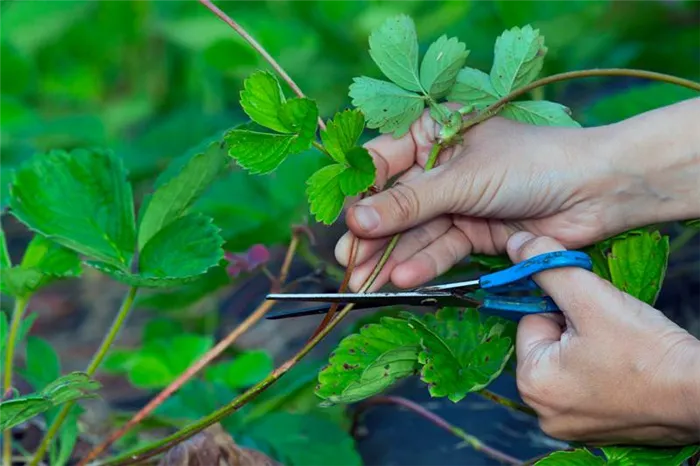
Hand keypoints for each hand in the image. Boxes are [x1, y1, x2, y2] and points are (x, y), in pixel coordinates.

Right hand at [335, 110, 633, 290]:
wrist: (596, 191)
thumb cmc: (529, 163)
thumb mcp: (462, 179)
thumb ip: (409, 203)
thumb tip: (354, 220)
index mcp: (434, 133)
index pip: (382, 162)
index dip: (360, 192)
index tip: (342, 220)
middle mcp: (441, 167)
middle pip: (395, 203)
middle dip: (372, 235)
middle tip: (346, 263)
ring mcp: (457, 202)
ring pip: (415, 231)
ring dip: (391, 256)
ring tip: (363, 282)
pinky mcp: (474, 232)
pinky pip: (441, 248)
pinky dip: (423, 263)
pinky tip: (401, 279)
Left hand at [508, 231, 699, 444]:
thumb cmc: (646, 350)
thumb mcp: (589, 297)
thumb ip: (547, 265)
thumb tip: (515, 244)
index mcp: (532, 384)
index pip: (531, 321)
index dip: (564, 309)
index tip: (594, 317)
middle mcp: (543, 412)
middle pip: (548, 343)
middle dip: (575, 329)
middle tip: (611, 333)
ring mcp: (570, 425)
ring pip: (568, 362)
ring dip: (590, 347)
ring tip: (621, 350)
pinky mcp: (596, 429)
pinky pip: (587, 383)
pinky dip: (603, 371)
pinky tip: (626, 369)